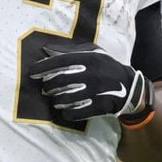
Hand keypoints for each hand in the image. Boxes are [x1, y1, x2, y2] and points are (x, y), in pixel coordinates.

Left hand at [28, 43, 147, 123]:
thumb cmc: (106, 66)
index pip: (60, 62)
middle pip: (59, 81)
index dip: (43, 67)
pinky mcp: (99, 107)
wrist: (129, 87)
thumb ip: (69, 51)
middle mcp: (92, 74)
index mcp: (89, 58)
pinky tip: (65, 109)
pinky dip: (65, 112)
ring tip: (55, 98)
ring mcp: (95, 91)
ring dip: (55, 100)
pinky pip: (74, 112)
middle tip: (46, 88)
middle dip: (48, 86)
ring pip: (64, 98)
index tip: (32, 72)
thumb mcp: (92, 52)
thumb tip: (46, 49)